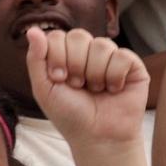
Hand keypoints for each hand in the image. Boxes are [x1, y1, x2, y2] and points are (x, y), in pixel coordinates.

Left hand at [25, 27, 149, 144]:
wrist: (96, 135)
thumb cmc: (68, 114)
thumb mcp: (44, 88)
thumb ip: (36, 59)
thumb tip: (32, 31)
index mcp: (66, 55)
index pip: (58, 36)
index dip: (56, 56)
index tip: (58, 78)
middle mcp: (88, 53)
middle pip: (79, 35)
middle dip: (75, 64)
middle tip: (77, 85)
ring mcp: (111, 57)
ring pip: (102, 45)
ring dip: (94, 74)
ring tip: (95, 90)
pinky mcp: (132, 65)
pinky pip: (122, 56)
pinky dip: (114, 76)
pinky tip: (113, 89)